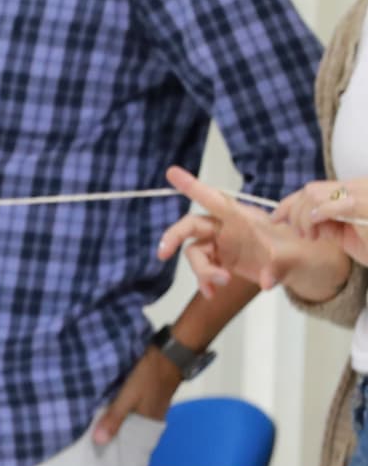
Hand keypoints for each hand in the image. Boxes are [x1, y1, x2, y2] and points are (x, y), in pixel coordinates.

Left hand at [92, 342, 182, 447]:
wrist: (168, 353)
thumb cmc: (149, 376)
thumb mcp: (128, 397)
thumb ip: (115, 418)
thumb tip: (98, 442)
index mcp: (148, 425)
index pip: (129, 447)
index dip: (113, 451)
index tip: (93, 456)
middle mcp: (150, 420)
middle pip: (127, 435)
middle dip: (109, 438)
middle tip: (85, 445)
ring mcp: (149, 408)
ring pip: (127, 422)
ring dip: (112, 425)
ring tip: (88, 432)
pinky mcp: (145, 398)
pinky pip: (129, 411)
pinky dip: (117, 413)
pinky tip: (102, 413)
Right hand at [159, 166, 338, 296]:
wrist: (302, 265)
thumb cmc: (301, 251)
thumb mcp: (296, 258)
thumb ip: (279, 268)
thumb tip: (266, 282)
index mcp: (242, 217)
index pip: (214, 199)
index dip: (192, 186)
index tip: (171, 172)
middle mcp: (227, 228)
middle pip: (190, 226)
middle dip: (173, 237)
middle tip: (163, 254)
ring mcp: (222, 245)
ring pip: (195, 253)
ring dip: (203, 270)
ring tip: (221, 284)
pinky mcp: (221, 261)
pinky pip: (202, 270)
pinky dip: (205, 282)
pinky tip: (213, 293)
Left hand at [278, 176, 367, 270]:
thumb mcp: (346, 235)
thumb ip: (326, 224)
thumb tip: (300, 220)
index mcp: (354, 191)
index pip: (314, 190)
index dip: (290, 203)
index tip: (275, 219)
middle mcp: (359, 187)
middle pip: (310, 191)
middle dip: (295, 213)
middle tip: (304, 235)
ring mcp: (364, 193)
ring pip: (316, 195)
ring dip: (305, 218)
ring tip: (313, 236)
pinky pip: (339, 203)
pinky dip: (320, 214)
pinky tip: (316, 227)